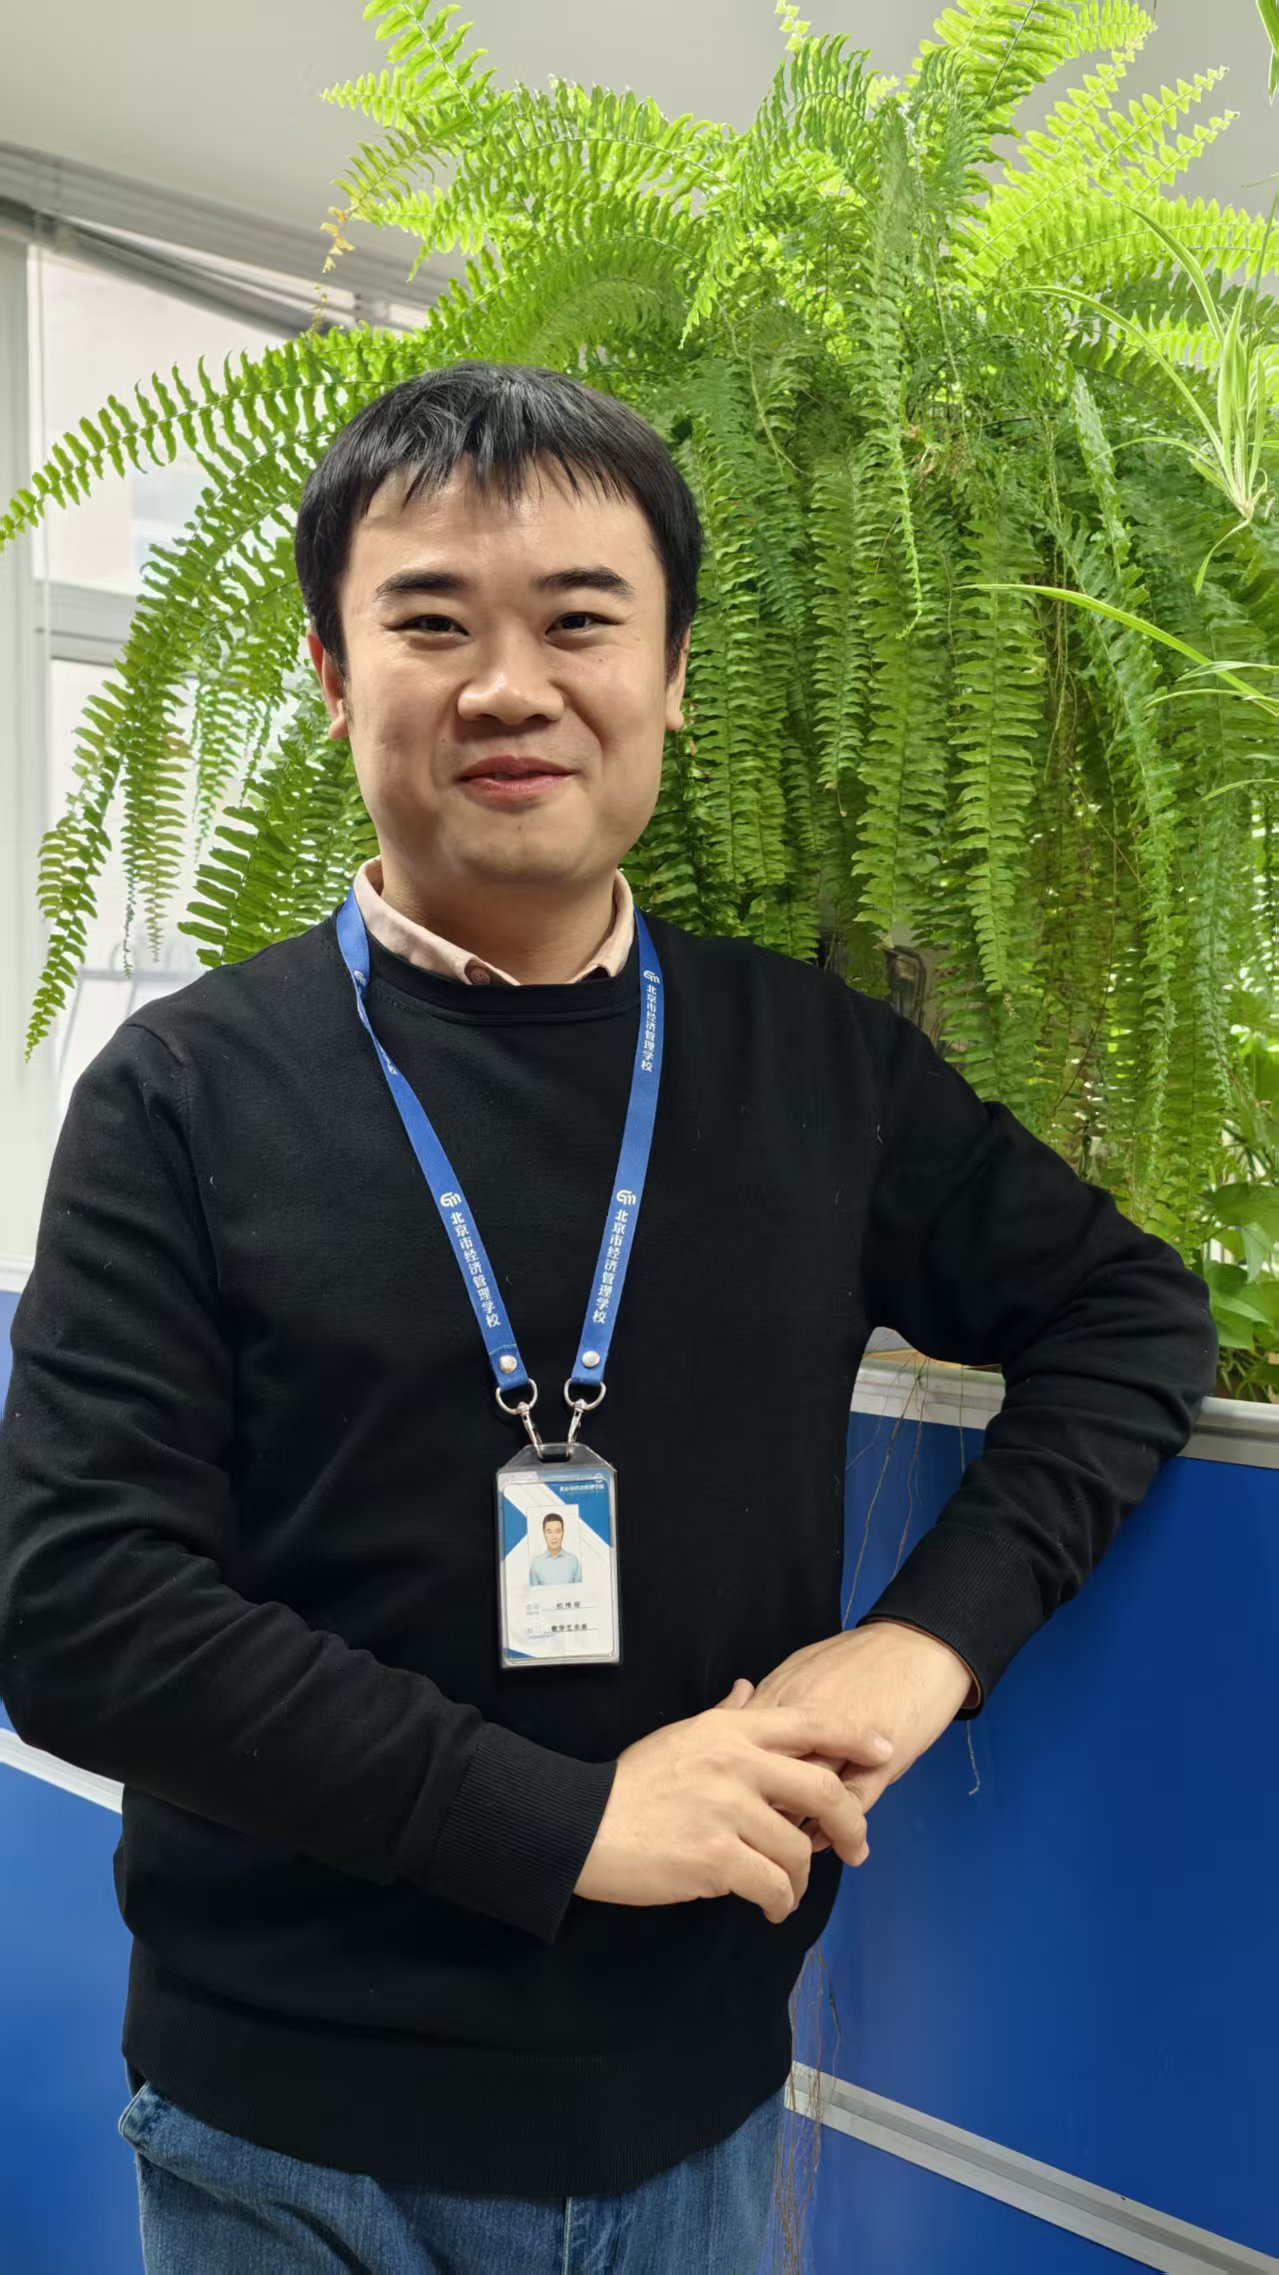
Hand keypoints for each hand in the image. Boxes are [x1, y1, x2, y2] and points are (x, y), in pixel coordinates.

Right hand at [573, 1680, 894, 1923]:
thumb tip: (750, 1690)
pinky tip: (772, 1906)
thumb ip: (724, 1715)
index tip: (885, 1751)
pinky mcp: (717, 1857)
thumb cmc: (632, 1784)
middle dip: (851, 1822)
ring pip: (799, 1847)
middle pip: (823, 1788)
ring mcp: (727, 1811)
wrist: (582, 1826)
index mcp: (729, 1730)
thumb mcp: (680, 1736)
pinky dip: (780, 1900)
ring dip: (803, 1875)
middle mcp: (736, 1763)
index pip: (809, 1723)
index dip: (856, 1735)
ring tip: (790, 1889)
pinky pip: (773, 1884)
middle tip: (856, 1847)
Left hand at [746, 1622, 974, 1857]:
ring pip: (807, 1799)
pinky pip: (849, 1805)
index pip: (742, 1750)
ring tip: (794, 1855)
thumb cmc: (863, 1656)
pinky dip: (837, 1831)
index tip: (735, 1808)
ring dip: (798, 1834)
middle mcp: (805, 1720)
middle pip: (767, 1778)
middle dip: (760, 1816)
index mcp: (782, 1695)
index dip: (737, 1785)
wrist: (921, 1644)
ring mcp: (844, 1740)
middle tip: (758, 1842)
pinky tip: (833, 1843)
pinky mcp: (881, 1760)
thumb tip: (741, 1714)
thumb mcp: (806, 1668)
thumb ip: (772, 1700)